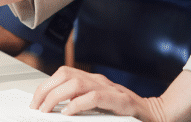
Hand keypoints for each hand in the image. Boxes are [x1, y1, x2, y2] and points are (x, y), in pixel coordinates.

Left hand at [31, 66, 168, 120]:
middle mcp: (100, 81)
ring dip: (57, 96)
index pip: (63, 74)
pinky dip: (78, 104)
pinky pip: (95, 97)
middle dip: (46, 90)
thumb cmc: (126, 115)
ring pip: (76, 82)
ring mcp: (111, 89)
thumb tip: (56, 111)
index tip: (35, 101)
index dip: (46, 85)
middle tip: (37, 107)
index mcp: (94, 81)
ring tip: (47, 110)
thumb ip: (80, 105)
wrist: (155, 117)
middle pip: (65, 75)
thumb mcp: (99, 108)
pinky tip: (68, 113)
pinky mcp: (121, 102)